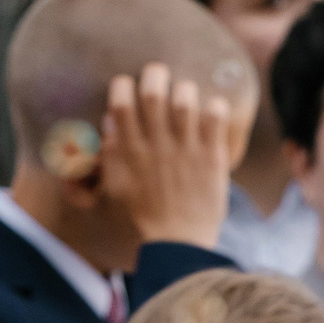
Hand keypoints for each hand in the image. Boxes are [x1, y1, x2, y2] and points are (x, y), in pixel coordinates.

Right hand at [99, 62, 240, 250]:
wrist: (178, 247)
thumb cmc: (142, 222)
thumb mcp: (113, 192)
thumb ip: (107, 158)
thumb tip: (108, 124)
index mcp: (129, 152)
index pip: (121, 102)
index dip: (123, 86)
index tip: (128, 87)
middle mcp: (156, 146)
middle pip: (153, 91)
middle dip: (155, 75)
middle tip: (159, 76)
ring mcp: (185, 150)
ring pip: (185, 98)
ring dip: (184, 90)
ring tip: (185, 96)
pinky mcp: (211, 157)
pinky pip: (216, 116)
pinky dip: (215, 107)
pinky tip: (212, 112)